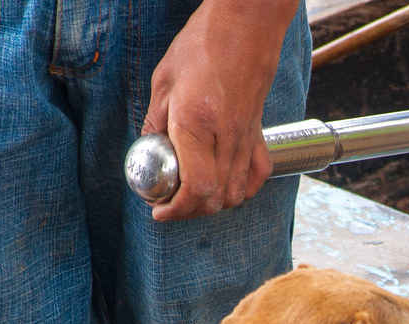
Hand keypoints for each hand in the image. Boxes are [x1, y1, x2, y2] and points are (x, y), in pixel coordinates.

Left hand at [141, 0, 300, 220]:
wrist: (245, 26)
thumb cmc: (203, 46)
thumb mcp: (164, 82)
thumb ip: (155, 124)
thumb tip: (149, 153)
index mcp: (197, 123)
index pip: (196, 187)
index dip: (177, 208)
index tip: (160, 209)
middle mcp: (225, 137)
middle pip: (214, 199)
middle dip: (189, 211)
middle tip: (171, 202)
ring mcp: (246, 138)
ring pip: (235, 194)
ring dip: (212, 203)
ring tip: (193, 194)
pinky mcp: (260, 135)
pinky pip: (256, 177)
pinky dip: (241, 190)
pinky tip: (225, 185)